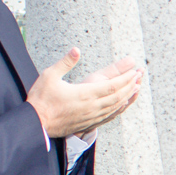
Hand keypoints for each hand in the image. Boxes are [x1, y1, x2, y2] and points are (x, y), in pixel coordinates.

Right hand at [26, 48, 143, 138]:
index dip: (125, 79)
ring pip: (115, 107)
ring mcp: (91, 117)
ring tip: (135, 89)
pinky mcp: (87, 123)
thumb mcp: (49, 76)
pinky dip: (118, 109)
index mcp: (85, 94)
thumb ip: (65, 62)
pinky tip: (121, 106)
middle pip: (117, 96)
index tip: (134, 72)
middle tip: (139, 77)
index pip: (112, 85)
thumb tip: (76, 50)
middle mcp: (91, 107)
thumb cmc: (41, 100)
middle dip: (130, 85)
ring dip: (127, 97)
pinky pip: (108, 116)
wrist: (36, 124)